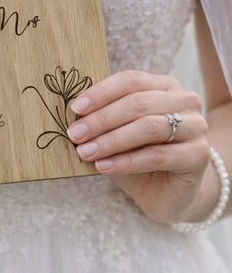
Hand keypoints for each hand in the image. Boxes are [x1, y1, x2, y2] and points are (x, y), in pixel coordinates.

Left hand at [67, 70, 211, 223]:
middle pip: (137, 103)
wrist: (166, 192)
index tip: (75, 108)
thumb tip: (72, 114)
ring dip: (111, 140)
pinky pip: (157, 155)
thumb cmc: (136, 156)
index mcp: (163, 86)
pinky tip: (104, 167)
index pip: (129, 80)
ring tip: (85, 152)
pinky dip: (125, 162)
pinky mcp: (199, 155)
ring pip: (147, 127)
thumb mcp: (115, 134)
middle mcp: (184, 101)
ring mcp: (196, 126)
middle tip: (75, 134)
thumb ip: (100, 120)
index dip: (100, 93)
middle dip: (101, 119)